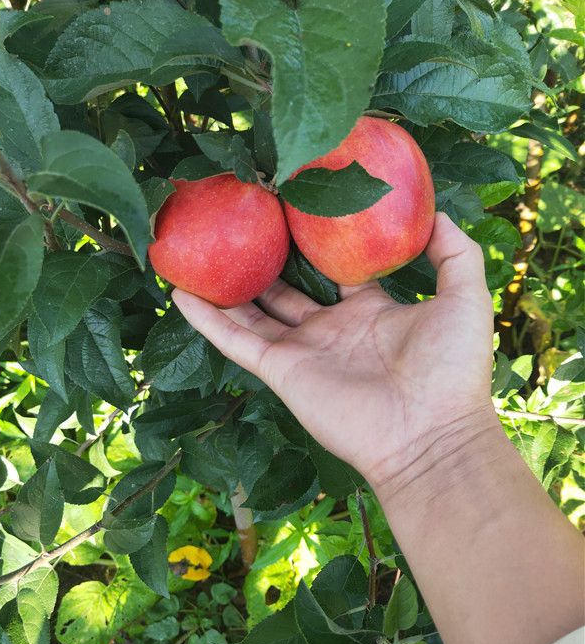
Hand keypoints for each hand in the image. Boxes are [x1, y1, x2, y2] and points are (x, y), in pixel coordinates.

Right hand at [172, 213, 495, 493]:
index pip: (337, 272)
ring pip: (253, 314)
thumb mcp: (465, 296)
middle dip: (266, 262)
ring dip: (226, 288)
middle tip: (241, 225)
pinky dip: (206, 319)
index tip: (297, 210)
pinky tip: (179, 292)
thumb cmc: (451, 369)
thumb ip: (454, 251)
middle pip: (288, 291)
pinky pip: (235, 340)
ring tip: (198, 254)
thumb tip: (436, 211)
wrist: (430, 434)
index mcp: (371, 312)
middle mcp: (332, 330)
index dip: (319, 244)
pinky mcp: (281, 371)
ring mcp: (303, 352)